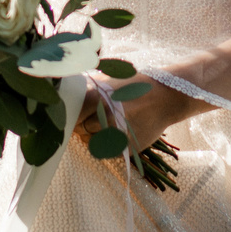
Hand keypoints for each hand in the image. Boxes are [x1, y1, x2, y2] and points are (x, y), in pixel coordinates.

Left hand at [76, 74, 195, 157]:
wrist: (165, 97)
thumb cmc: (134, 86)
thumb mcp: (109, 80)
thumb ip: (86, 89)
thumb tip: (64, 95)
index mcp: (96, 98)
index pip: (72, 116)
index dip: (73, 117)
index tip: (76, 115)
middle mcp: (105, 118)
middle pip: (81, 131)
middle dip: (83, 126)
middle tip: (93, 119)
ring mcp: (116, 135)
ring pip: (92, 144)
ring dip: (94, 137)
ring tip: (106, 124)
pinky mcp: (127, 148)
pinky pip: (107, 151)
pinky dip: (108, 144)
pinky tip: (118, 131)